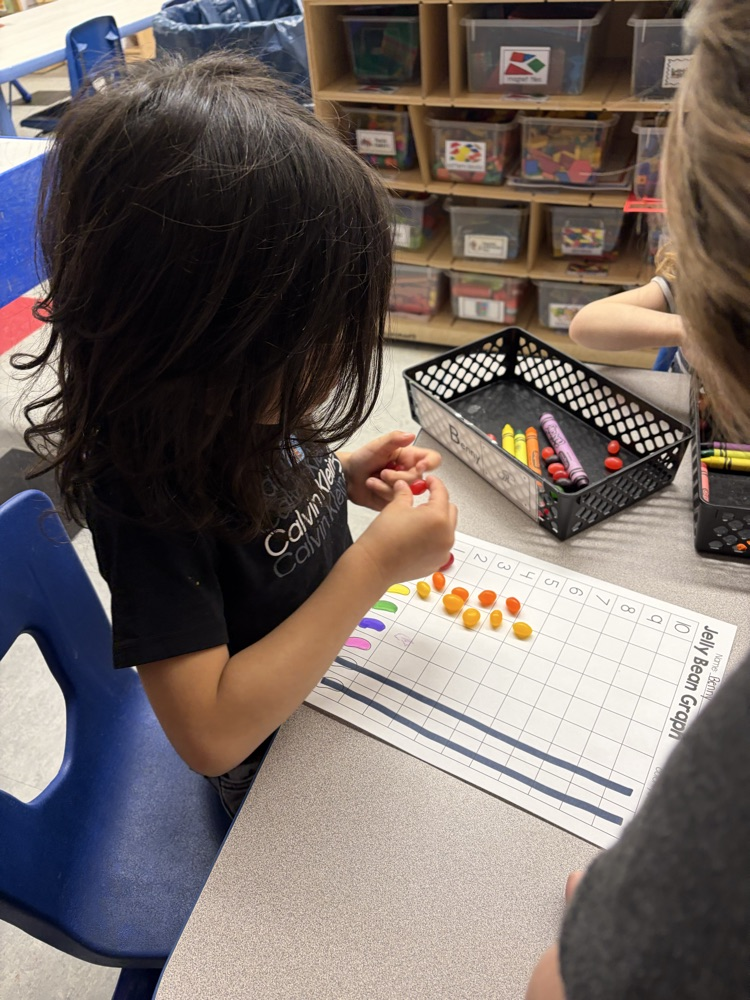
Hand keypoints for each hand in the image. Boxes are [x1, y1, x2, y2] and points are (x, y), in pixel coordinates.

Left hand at [339, 431, 441, 510]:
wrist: (347, 476)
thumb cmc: (363, 458)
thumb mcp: (377, 445)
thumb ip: (394, 439)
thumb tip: (411, 435)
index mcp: (410, 458)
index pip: (432, 460)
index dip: (429, 464)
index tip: (419, 467)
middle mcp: (409, 473)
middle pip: (418, 480)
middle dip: (398, 477)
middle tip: (383, 473)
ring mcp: (404, 489)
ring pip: (407, 492)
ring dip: (387, 486)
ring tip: (373, 479)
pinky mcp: (395, 501)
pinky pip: (396, 501)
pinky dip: (382, 493)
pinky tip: (372, 486)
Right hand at [353, 474, 456, 589]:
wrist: (374, 565)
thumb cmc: (384, 537)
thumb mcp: (396, 506)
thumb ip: (405, 492)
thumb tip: (405, 486)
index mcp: (438, 517)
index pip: (442, 493)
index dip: (434, 484)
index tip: (429, 481)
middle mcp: (446, 536)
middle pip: (450, 511)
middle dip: (439, 503)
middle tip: (424, 500)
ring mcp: (443, 552)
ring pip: (447, 529)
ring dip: (438, 521)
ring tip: (419, 519)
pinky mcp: (436, 563)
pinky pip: (441, 545)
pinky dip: (434, 538)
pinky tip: (418, 536)